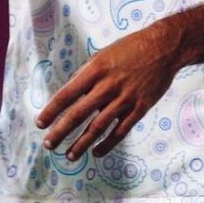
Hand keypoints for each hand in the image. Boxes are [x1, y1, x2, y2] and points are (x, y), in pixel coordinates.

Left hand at [35, 24, 180, 159]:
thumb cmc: (129, 48)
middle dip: (61, 132)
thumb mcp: (102, 55)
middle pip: (79, 114)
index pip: (66, 95)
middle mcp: (107, 86)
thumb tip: (71, 94)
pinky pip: (121, 131)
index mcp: (95, 70)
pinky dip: (107, 144)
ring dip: (81, 143)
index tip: (40, 124)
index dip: (52, 111)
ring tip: (69, 155)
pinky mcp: (140, 108)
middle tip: (49, 144)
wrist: (163, 47)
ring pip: (98, 127)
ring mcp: (125, 99)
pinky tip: (96, 152)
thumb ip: (87, 75)